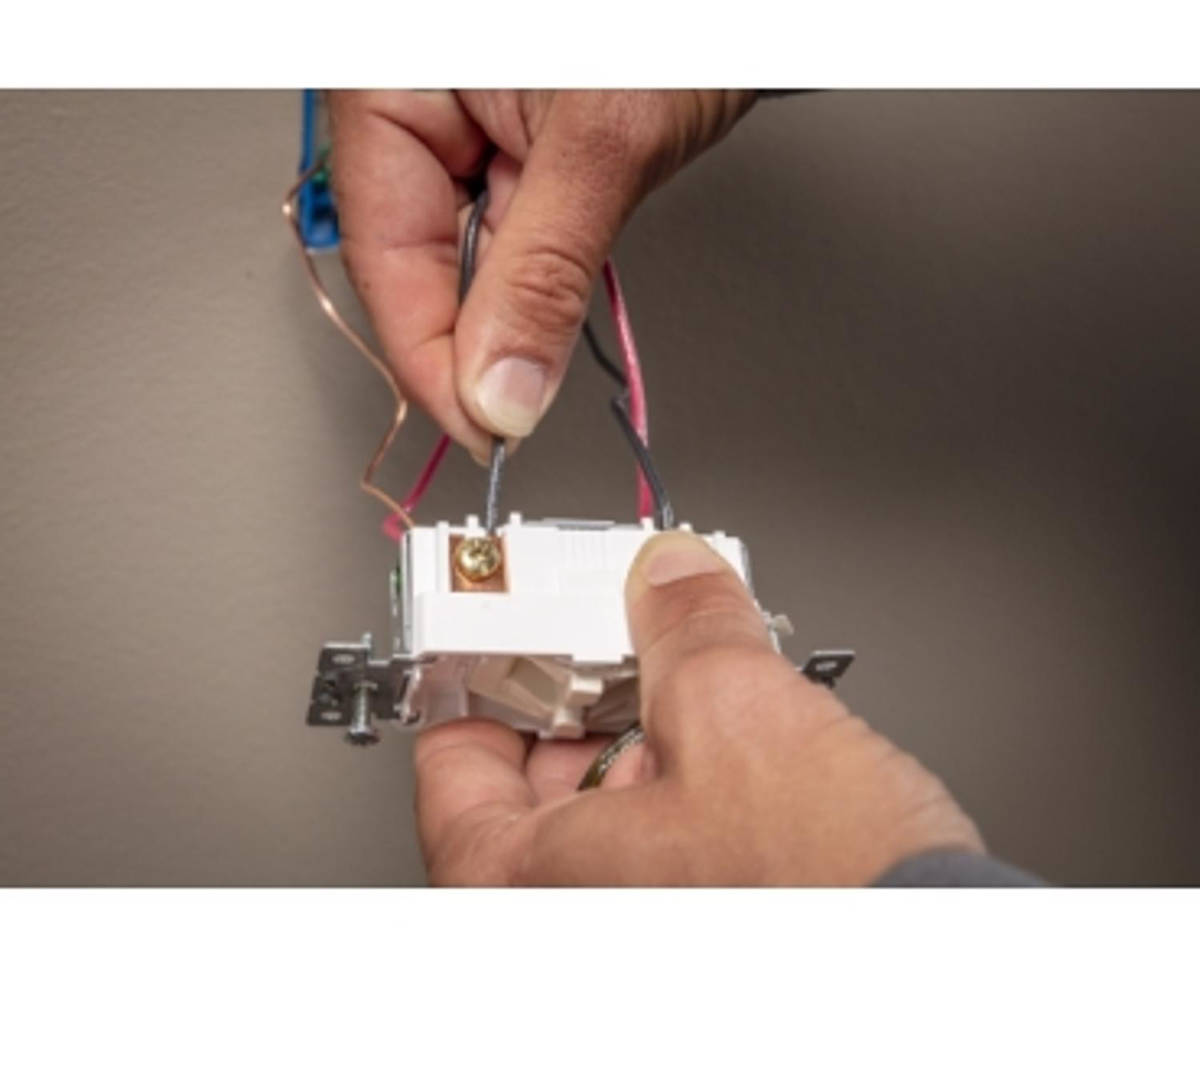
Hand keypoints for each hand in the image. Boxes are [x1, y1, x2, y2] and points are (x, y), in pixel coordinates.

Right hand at [328, 91, 755, 459]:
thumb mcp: (602, 144)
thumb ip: (542, 276)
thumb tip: (500, 390)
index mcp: (389, 80)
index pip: (385, 256)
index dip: (432, 361)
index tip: (484, 431)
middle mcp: (411, 101)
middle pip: (416, 262)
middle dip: (477, 335)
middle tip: (520, 404)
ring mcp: (457, 122)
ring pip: (463, 254)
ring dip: (515, 296)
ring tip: (560, 283)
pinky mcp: (502, 140)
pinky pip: (502, 228)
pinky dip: (536, 266)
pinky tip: (562, 267)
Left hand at [414, 531, 983, 885]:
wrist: (943, 948)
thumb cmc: (828, 895)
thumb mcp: (739, 713)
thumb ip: (687, 626)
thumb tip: (673, 574)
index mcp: (529, 890)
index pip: (452, 771)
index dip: (479, 683)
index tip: (503, 638)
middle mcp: (568, 919)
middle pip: (531, 783)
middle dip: (581, 695)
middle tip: (607, 635)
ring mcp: (636, 920)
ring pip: (604, 809)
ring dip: (642, 728)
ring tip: (682, 668)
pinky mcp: (702, 914)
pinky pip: (659, 838)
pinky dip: (682, 773)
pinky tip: (730, 728)